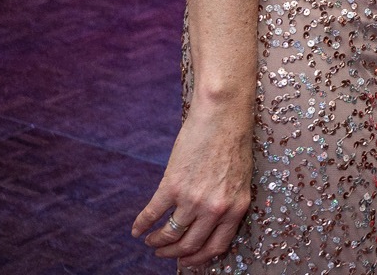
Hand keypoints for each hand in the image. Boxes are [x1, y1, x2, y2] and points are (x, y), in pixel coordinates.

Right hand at [131, 102, 252, 265]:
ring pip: (170, 234)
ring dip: (157, 241)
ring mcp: (193, 199)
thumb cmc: (234, 143)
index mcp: (236, 208)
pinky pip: (152, 214)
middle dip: (174, 253)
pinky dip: (141, 225)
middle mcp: (215, 208)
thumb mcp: (240, 179)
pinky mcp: (172, 186)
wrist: (224, 116)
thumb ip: (227, 202)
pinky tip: (136, 229)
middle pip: (190, 245)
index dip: (199, 258)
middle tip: (163, 251)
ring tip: (151, 241)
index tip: (187, 261)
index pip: (216, 247)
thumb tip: (209, 223)